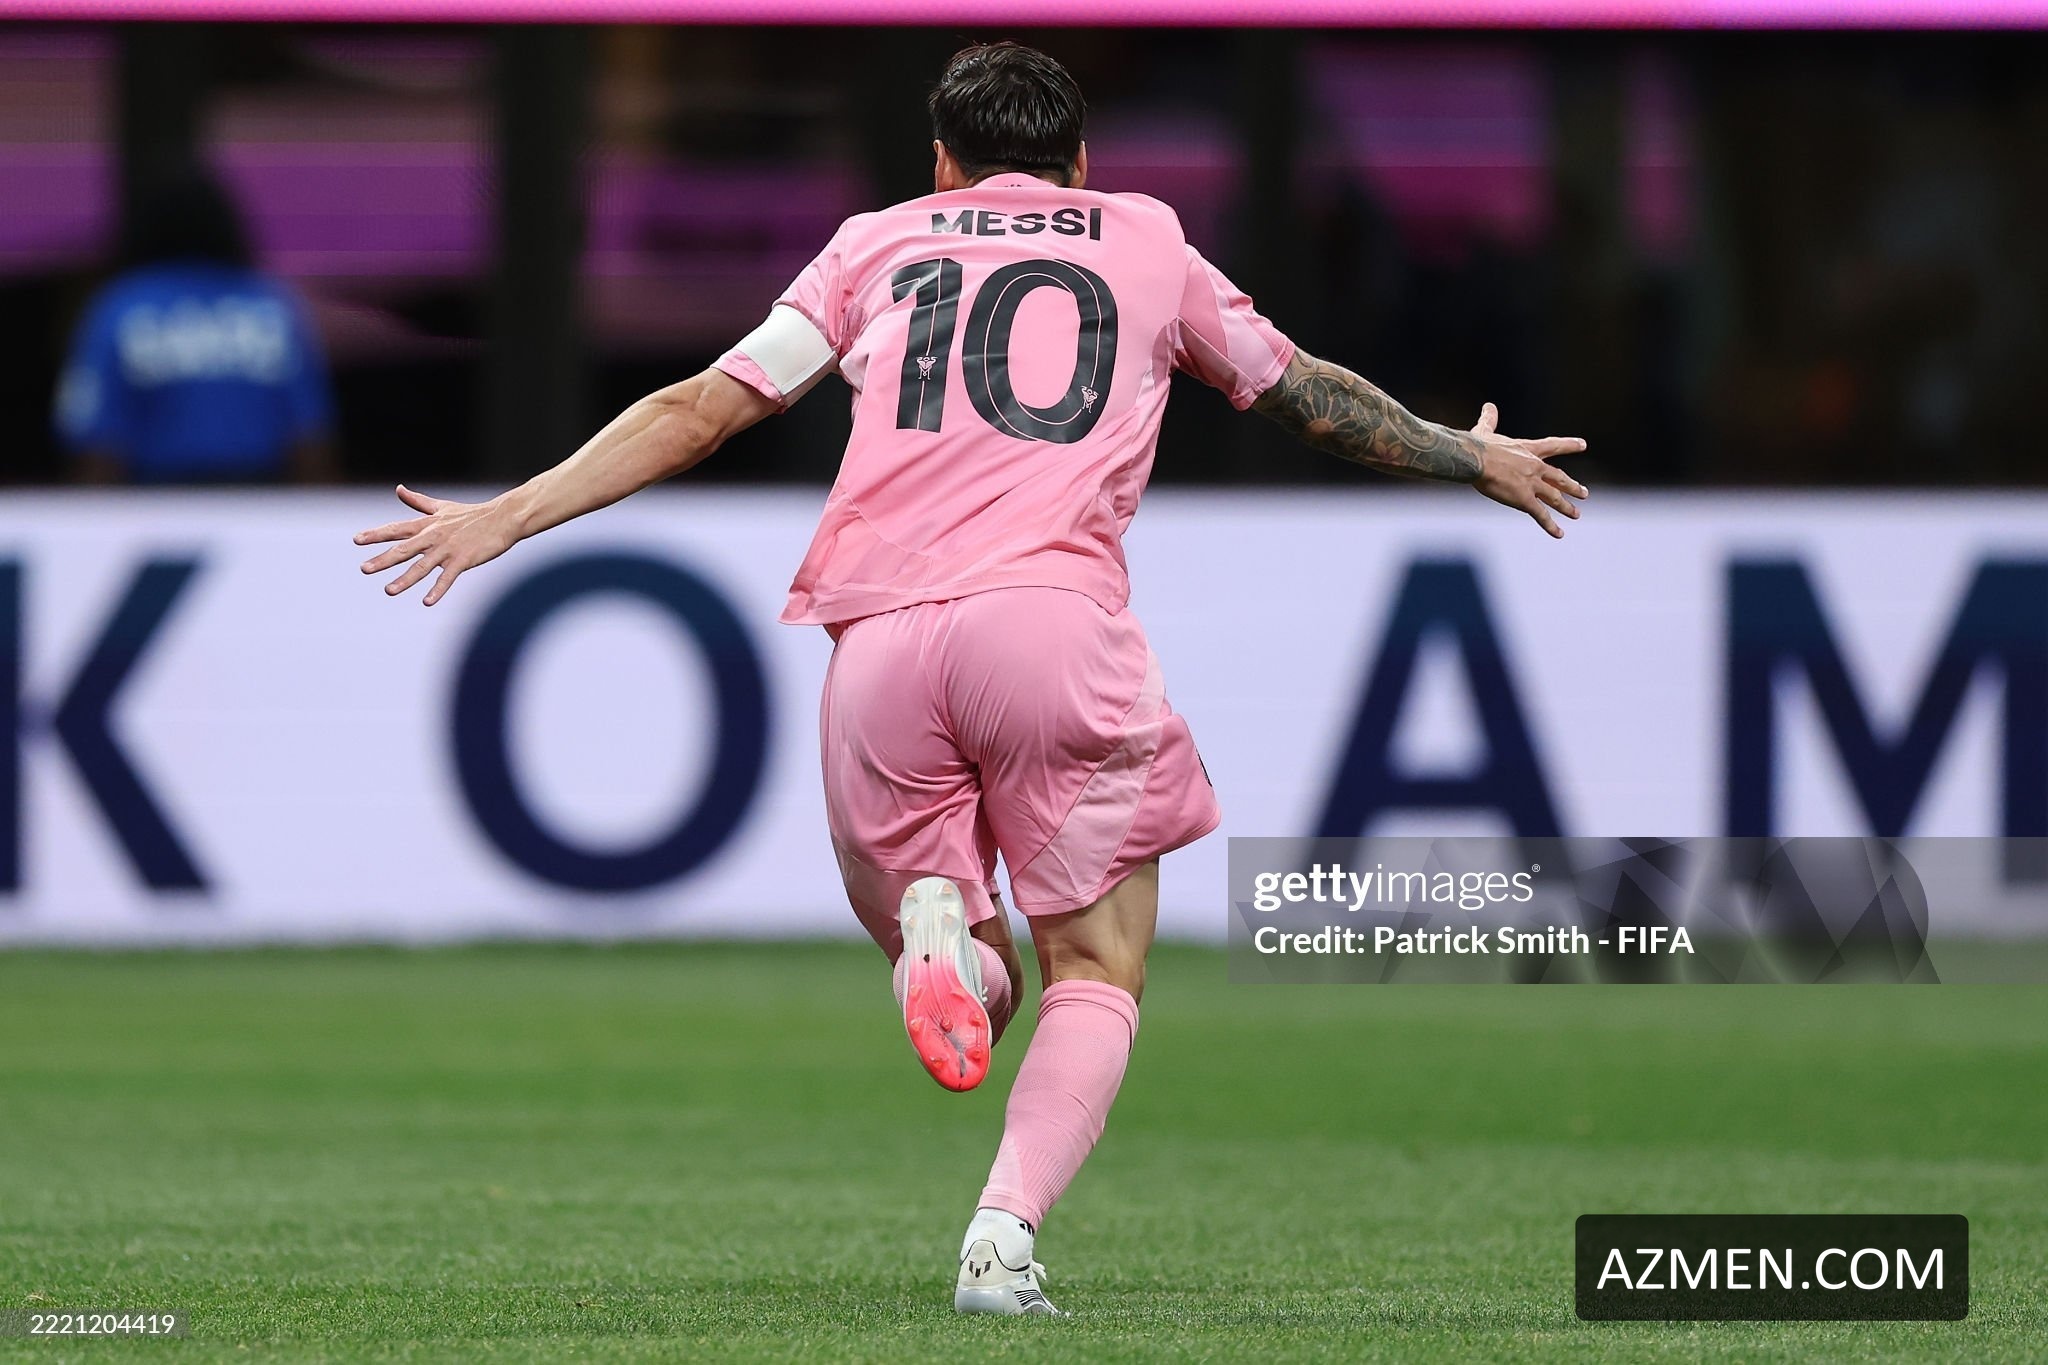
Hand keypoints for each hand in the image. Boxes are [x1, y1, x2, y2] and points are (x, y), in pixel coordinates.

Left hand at [354, 485, 520, 605]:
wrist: (502, 518)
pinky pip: (447, 577)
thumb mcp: (441, 506)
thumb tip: (398, 488)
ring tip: (389, 591)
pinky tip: (427, 602)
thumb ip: (417, 501)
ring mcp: (448, 549)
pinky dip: (437, 590)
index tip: (357, 540)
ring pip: (422, 566)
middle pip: (404, 549)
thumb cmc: (472, 513)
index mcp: (427, 525)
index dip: (376, 535)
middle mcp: (433, 536)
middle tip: (364, 569)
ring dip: (405, 579)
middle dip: (383, 560)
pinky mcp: (463, 560)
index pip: (396, 529)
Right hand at [1467, 404, 1588, 538]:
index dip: (1569, 445)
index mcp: (1528, 450)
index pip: (1553, 446)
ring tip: (1576, 514)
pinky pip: (1541, 515)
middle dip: (1572, 486)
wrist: (1476, 459)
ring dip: (1566, 507)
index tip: (1583, 445)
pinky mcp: (1525, 500)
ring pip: (1555, 498)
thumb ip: (1490, 419)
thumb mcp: (1485, 430)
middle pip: (1559, 477)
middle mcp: (1535, 467)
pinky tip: (1560, 533)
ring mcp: (1532, 484)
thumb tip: (1488, 406)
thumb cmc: (1479, 445)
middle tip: (1584, 493)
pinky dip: (1551, 525)